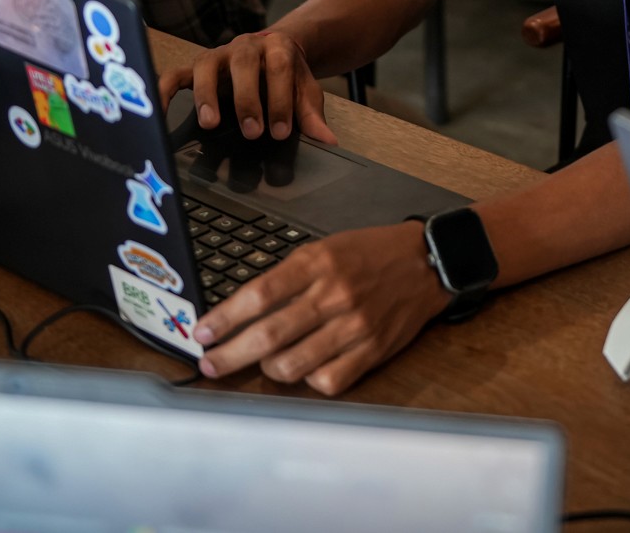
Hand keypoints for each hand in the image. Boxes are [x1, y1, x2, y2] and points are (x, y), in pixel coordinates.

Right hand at [160, 29, 337, 142]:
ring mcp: (217, 55)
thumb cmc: (287, 76)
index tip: (280, 131)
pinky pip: (174, 75)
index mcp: (277, 47)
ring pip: (206, 65)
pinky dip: (164, 91)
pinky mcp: (195, 68)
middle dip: (247, 98)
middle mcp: (245, 46)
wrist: (274, 51)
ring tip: (210, 123)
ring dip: (207, 93)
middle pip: (243, 63)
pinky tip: (160, 112)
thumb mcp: (305, 91)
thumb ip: (312, 114)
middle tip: (252, 131)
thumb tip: (327, 140)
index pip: (280, 67)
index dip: (281, 99)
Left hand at [193, 220, 451, 393]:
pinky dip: (310, 380)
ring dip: (269, 370)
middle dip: (230, 355)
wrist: (427, 262)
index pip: (258, 295)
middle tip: (211, 364)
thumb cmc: (371, 254)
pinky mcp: (372, 351)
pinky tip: (308, 369)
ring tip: (266, 363)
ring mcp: (354, 326)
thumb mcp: (325, 249)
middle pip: (268, 336)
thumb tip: (242, 309)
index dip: (224, 319)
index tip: (202, 333)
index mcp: (317, 263)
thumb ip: (287, 277)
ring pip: (293, 365)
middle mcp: (333, 295)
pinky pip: (328, 380)